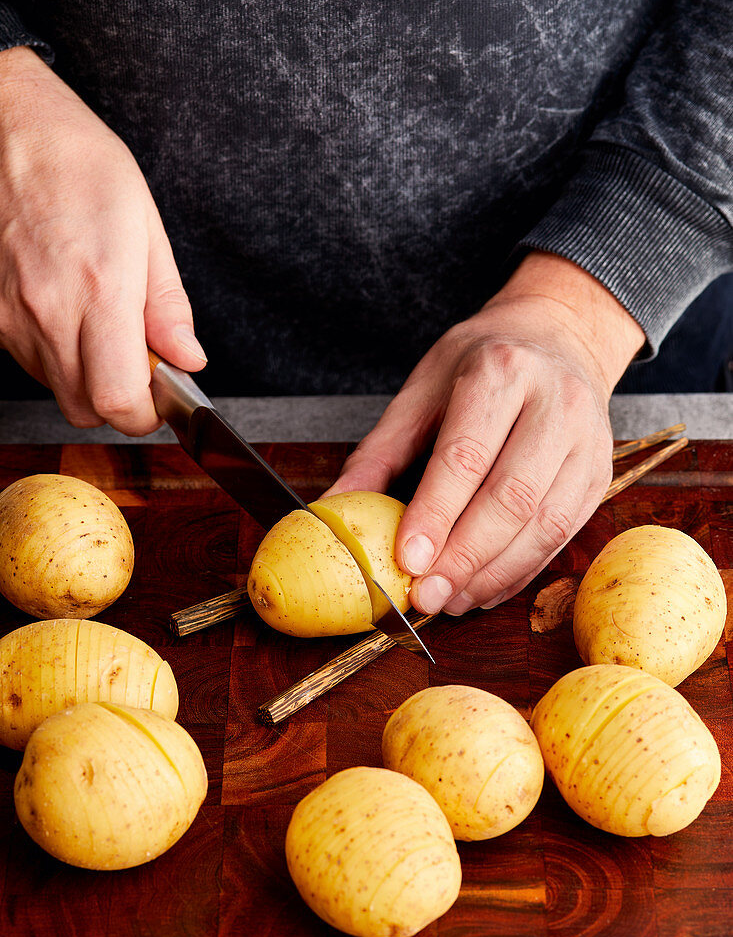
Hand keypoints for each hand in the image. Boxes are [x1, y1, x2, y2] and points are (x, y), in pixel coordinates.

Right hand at [0, 47, 205, 434]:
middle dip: (119, 400)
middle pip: (87, 408)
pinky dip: (56, 354)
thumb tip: (188, 358)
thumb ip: (167, 306)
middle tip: (137, 361)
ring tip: (98, 320)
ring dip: (87, 376)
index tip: (161, 396)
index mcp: (100, 290)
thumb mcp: (146, 228)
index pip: (119, 399)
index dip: (145, 413)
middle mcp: (49, 311)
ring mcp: (11, 317)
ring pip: (58, 387)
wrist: (11, 130)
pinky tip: (65, 310)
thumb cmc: (82, 166)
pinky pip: (29, 362)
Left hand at [326, 252, 645, 614]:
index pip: (467, 454)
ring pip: (544, 523)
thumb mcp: (421, 389)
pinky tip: (484, 588)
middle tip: (426, 596)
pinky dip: (520, 572)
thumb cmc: (480, 364)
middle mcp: (554, 402)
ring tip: (450, 600)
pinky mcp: (599, 474)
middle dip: (465, 556)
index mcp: (500, 371)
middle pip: (512, 496)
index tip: (408, 559)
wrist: (557, 337)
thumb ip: (380, 451)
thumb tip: (332, 508)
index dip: (437, 513)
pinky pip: (562, 535)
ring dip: (494, 573)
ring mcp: (586, 440)